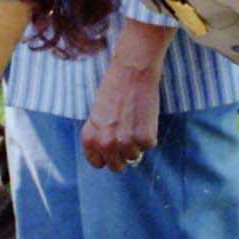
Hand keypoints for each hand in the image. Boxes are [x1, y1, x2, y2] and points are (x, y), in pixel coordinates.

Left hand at [81, 56, 160, 171]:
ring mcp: (125, 143)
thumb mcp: (97, 115)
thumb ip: (100, 136)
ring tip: (134, 120)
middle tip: (126, 134)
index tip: (112, 148)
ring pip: (134, 156)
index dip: (106, 156)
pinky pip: (149, 146)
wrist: (131, 72)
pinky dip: (149, 134)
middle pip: (117, 166)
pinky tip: (144, 117)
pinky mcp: (145, 139)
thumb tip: (111, 155)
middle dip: (123, 154)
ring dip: (136, 143)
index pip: (97, 163)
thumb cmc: (114, 89)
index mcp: (90, 138)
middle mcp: (105, 144)